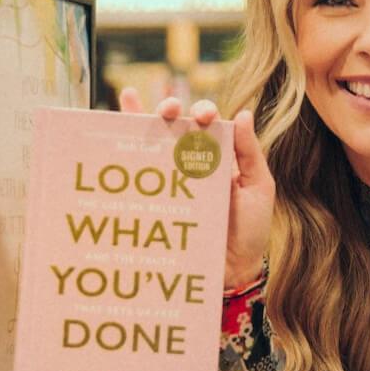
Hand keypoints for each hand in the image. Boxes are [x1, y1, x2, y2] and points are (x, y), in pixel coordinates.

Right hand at [119, 88, 273, 290]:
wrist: (232, 270)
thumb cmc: (250, 229)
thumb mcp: (258, 188)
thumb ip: (250, 153)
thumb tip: (242, 114)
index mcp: (219, 156)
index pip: (207, 124)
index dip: (203, 111)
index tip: (205, 117)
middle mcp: (193, 162)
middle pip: (176, 125)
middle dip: (170, 109)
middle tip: (169, 110)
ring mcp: (172, 179)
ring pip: (153, 140)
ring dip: (141, 117)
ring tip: (131, 100)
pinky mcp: (157, 198)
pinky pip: (139, 173)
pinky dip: (123, 150)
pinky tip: (111, 128)